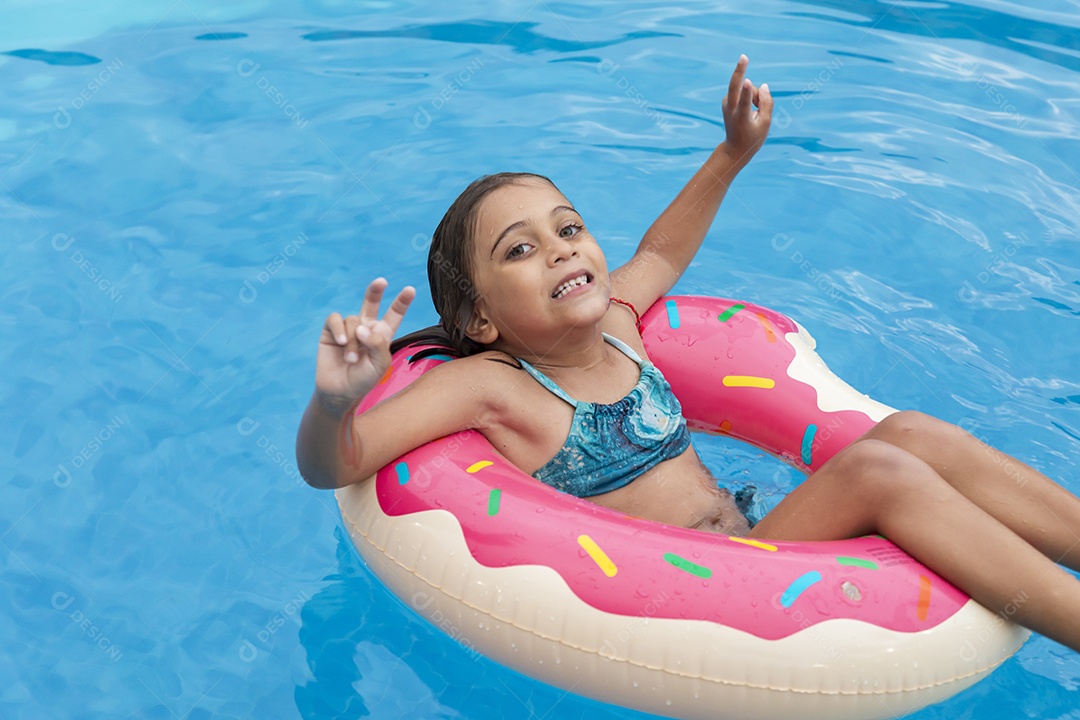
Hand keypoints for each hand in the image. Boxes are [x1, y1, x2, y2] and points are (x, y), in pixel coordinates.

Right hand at [314, 278, 415, 411]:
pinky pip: (335, 319)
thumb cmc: (364, 379)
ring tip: (352, 360)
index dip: (401, 302)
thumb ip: (377, 343)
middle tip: (382, 281)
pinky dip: (339, 330)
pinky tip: (342, 343)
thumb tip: (362, 327)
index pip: (393, 315)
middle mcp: (366, 327)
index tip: (410, 290)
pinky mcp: (331, 331)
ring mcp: (348, 328)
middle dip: (376, 290)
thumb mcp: (379, 364)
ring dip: (353, 341)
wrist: (340, 391)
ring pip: (353, 321)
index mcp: (382, 334)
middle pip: (371, 303)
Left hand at [720, 55, 772, 167]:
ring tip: (756, 112)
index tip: (747, 83)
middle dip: (740, 71)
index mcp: (741, 117)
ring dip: (754, 94)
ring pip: (745, 88)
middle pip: (735, 86)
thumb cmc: (753, 137)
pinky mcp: (726, 100)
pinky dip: (750, 96)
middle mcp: (731, 109)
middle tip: (744, 56)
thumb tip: (763, 85)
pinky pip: (744, 90)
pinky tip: (750, 109)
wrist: (734, 148)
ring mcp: (727, 104)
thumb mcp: (765, 123)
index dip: (747, 92)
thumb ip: (767, 103)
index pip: (744, 103)